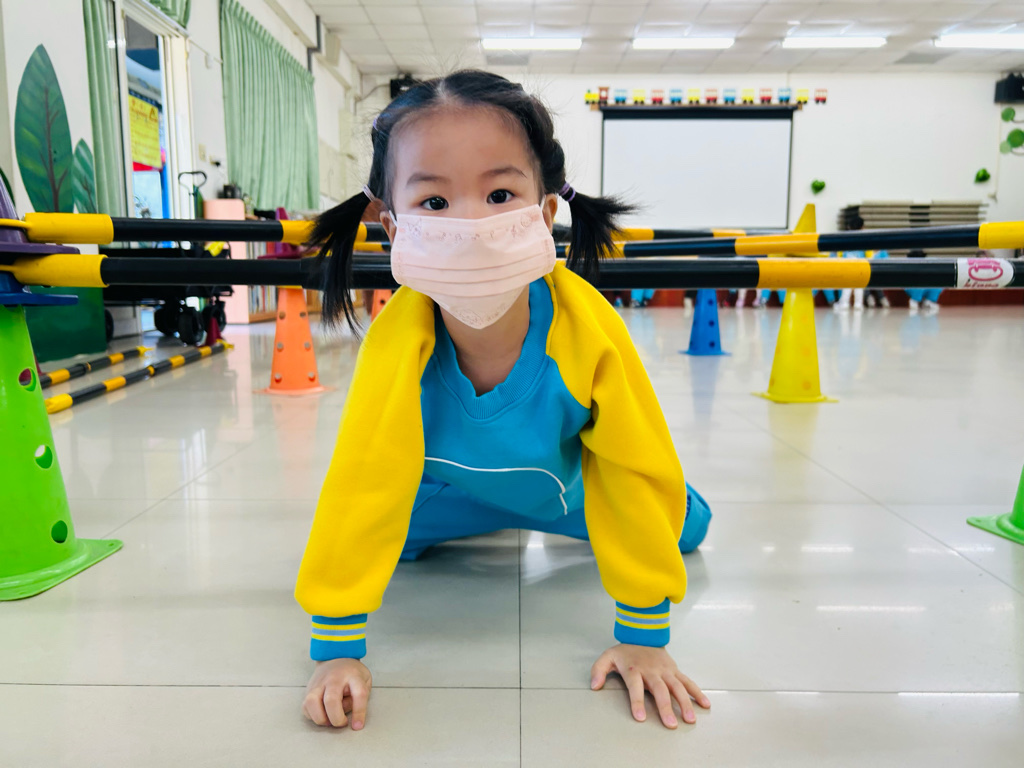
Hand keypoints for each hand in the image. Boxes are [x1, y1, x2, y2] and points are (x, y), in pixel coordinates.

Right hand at [302, 658, 372, 729]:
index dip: (359, 712)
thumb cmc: (352, 674)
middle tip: (342, 723)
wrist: (335, 657)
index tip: (357, 726)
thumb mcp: (365, 680)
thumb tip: (350, 716)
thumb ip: (361, 697)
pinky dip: (312, 716)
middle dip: (336, 718)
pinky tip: (321, 715)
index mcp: (353, 675)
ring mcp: (319, 683)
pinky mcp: (308, 689)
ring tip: (329, 721)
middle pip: (331, 700)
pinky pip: (305, 706)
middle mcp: (334, 678)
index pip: (359, 694)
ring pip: (312, 702)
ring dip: (320, 718)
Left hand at [591, 644, 709, 728]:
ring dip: (685, 703)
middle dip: (666, 707)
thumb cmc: (625, 652)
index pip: (635, 687)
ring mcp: (665, 671)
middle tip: (671, 724)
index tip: (641, 718)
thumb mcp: (607, 657)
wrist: (643, 634)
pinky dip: (697, 692)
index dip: (637, 702)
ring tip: (690, 719)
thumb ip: (598, 670)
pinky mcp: (674, 670)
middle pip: (660, 690)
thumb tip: (594, 686)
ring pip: (677, 687)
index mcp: (634, 669)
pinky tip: (704, 704)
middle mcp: (651, 670)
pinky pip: (688, 681)